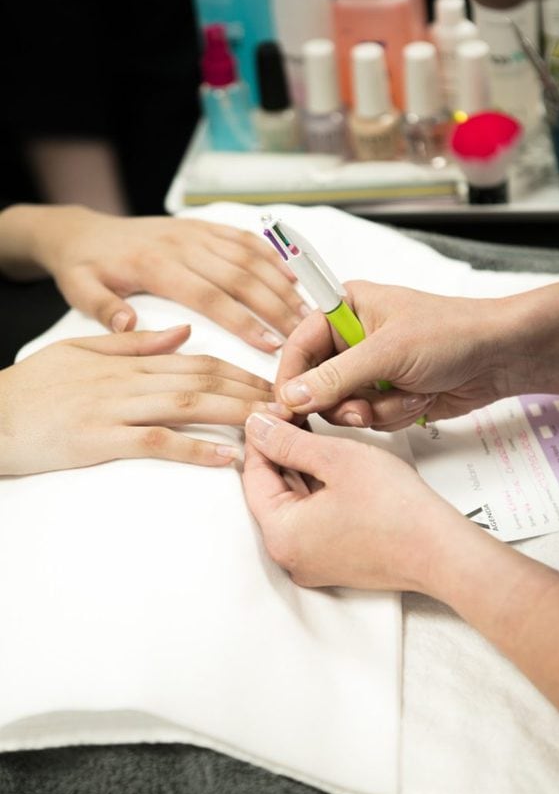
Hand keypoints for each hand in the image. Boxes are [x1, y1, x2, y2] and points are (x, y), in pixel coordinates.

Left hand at [0, 205, 305, 351]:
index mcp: (155, 264)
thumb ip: (104, 310)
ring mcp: (195, 232)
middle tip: (305, 335)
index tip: (271, 346)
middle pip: (240, 276)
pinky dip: (272, 256)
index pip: (209, 296)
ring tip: (308, 313)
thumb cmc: (85, 269)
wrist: (82, 232)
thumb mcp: (80, 291)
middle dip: (276, 306)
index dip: (243, 321)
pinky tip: (294, 276)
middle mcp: (182, 244)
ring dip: (282, 284)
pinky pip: (244, 238)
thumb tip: (130, 326)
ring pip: (249, 256)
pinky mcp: (202, 227)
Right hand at [0, 325, 283, 475]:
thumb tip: (183, 335)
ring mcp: (115, 410)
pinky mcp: (100, 440)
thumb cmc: (33, 387)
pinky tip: (225, 458)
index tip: (274, 382)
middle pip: (203, 381)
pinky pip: (155, 443)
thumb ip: (134, 344)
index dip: (241, 370)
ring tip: (272, 425)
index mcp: (129, 361)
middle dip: (251, 391)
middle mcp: (129, 381)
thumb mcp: (81, 351)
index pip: (198, 360)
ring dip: (235, 414)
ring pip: (187, 405)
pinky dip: (193, 449)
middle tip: (291, 404)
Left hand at [242, 412, 457, 590]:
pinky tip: (330, 463)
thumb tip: (257, 427)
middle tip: (295, 414)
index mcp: (281, 534)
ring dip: (301, 469)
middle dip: (281, 451)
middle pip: (272, 491)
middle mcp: (290, 556)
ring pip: (295, 504)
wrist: (443, 552)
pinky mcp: (334, 562)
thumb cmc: (397, 509)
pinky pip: (314, 519)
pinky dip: (318, 491)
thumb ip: (289, 441)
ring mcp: (312, 563)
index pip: (254, 475)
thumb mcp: (336, 459)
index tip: (273, 410)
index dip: (262, 436)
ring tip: (314, 432)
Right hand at [275, 281, 506, 430]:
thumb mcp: (388, 352)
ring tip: (407, 393)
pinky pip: (371, 419)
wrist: (500, 357)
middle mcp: (354, 340)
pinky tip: (420, 398)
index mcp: (346, 310)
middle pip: (317, 386)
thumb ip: (336, 376)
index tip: (291, 408)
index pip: (298, 347)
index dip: (292, 380)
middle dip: (345, 402)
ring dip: (377, 410)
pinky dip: (395, 415)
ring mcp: (372, 371)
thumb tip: (294, 394)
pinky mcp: (388, 395)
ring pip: (345, 408)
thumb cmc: (454, 333)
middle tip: (364, 407)